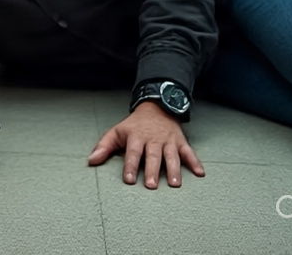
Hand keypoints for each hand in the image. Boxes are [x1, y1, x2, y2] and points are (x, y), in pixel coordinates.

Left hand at [87, 101, 204, 187]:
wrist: (156, 106)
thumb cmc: (134, 125)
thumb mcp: (117, 132)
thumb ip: (104, 147)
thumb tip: (91, 161)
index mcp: (136, 137)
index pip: (132, 152)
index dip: (130, 165)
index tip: (129, 179)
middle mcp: (153, 139)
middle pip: (152, 156)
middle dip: (152, 170)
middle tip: (151, 185)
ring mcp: (168, 141)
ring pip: (171, 155)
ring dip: (173, 169)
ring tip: (174, 184)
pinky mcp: (180, 141)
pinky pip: (189, 152)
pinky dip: (195, 161)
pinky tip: (200, 173)